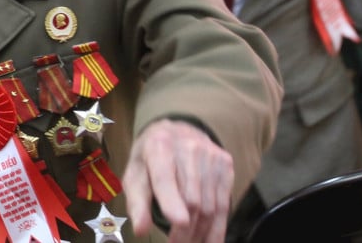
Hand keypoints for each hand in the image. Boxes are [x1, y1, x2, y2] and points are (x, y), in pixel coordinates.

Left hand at [122, 119, 232, 242]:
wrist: (177, 131)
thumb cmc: (151, 158)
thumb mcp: (135, 173)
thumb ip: (137, 202)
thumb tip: (140, 230)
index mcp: (159, 146)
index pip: (165, 177)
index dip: (172, 201)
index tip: (179, 221)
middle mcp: (188, 147)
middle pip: (191, 198)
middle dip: (184, 230)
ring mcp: (211, 155)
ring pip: (210, 205)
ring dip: (201, 232)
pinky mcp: (225, 164)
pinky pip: (224, 204)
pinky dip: (217, 228)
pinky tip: (210, 242)